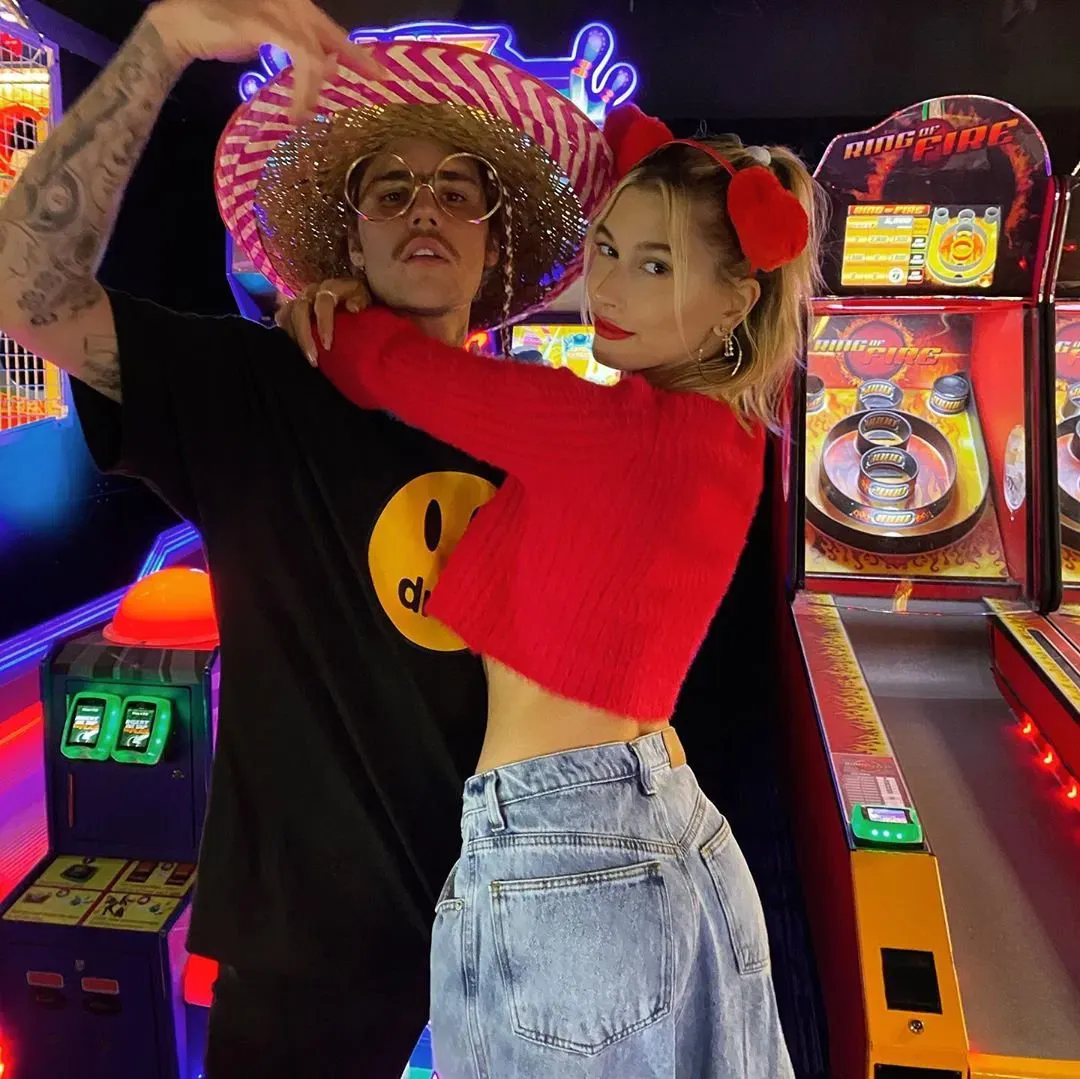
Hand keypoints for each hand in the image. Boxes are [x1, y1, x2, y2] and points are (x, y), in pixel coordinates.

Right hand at [145, 0, 384, 121]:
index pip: (327, 26)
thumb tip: (314, 66)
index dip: (352, 48)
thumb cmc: (217, 30)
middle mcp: (286, 0)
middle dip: (354, 57)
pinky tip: (299, 108)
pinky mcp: (262, 22)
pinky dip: (302, 85)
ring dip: (314, 87)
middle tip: (378, 77)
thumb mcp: (262, 36)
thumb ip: (289, 46)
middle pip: (328, 32)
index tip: (377, 70)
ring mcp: (274, 7)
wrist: (178, 24)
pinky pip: (296, 55)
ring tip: (309, 113)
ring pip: (312, 50)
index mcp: (288, 3)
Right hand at [275, 277, 371, 365]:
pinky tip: (294, 349)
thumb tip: (353, 307)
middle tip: (313, 359)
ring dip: (296, 339)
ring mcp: (300, 299)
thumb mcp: (364, 298)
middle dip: (305, 337)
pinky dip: (287, 334)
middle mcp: (311, 291)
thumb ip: (360, 300)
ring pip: (289, 316)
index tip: (328, 346)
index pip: (323, 301)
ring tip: (307, 359)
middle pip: (300, 310)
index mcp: (331, 287)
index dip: (324, 323)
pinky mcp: (292, 308)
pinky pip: (283, 319)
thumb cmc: (359, 300)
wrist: (351, 297)